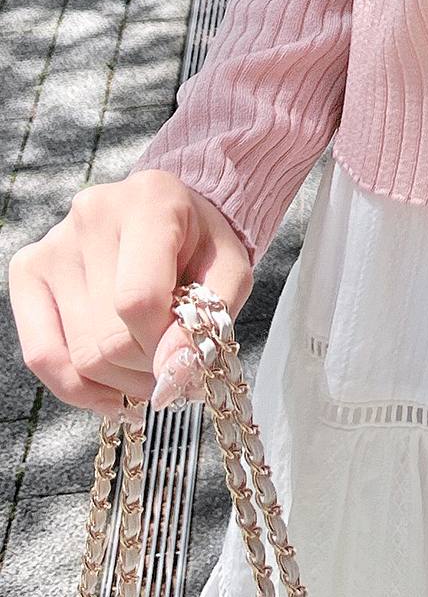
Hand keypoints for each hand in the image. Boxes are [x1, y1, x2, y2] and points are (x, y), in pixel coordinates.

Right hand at [8, 173, 251, 415]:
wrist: (173, 212)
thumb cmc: (204, 244)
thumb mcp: (231, 272)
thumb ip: (211, 318)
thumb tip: (172, 373)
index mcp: (150, 203)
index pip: (139, 301)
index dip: (165, 347)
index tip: (188, 360)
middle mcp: (92, 218)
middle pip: (108, 337)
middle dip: (147, 368)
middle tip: (173, 367)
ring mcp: (53, 245)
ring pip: (79, 355)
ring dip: (121, 381)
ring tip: (148, 368)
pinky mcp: (28, 270)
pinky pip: (41, 354)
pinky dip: (78, 388)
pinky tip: (111, 393)